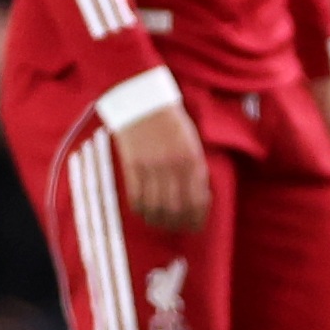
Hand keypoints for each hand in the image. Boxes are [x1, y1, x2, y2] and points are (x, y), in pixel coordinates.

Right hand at [112, 106, 209, 231]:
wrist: (143, 103)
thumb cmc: (171, 122)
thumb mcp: (193, 143)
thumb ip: (196, 169)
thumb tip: (198, 197)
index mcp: (192, 160)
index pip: (197, 201)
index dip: (198, 218)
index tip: (197, 223)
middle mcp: (173, 167)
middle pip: (176, 210)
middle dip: (179, 224)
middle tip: (179, 227)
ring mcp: (151, 168)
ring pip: (155, 209)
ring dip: (159, 222)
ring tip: (162, 222)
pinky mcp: (131, 168)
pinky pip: (136, 200)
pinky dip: (142, 211)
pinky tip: (146, 211)